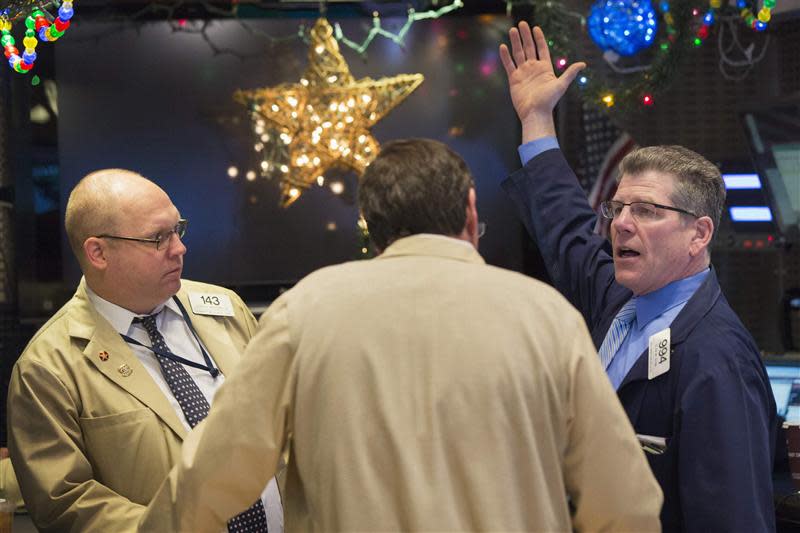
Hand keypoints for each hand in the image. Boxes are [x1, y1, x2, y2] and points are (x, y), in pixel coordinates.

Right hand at [499, 21, 585, 141]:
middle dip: (525, 36)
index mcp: (545, 68)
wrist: (535, 113)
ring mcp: (523, 73)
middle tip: (522, 24)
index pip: (541, 49)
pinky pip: (509, 65)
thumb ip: (570, 73)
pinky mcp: (514, 79)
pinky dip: (506, 56)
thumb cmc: (549, 101)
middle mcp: (533, 68)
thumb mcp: (561, 85)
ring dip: (515, 42)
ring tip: (512, 30)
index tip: (535, 28)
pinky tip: (503, 46)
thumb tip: (583, 64)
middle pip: (529, 48)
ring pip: (518, 54)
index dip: (539, 38)